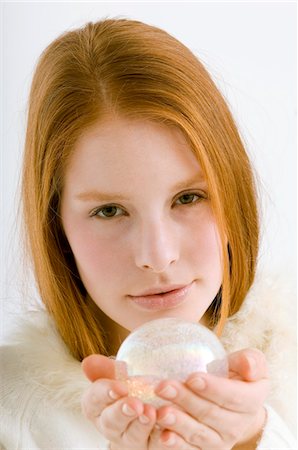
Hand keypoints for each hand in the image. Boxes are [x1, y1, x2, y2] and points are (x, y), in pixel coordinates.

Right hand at [81, 354, 158, 449]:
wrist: (156, 405)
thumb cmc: (132, 389)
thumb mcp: (118, 376)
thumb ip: (105, 369)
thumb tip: (88, 362)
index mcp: (98, 406)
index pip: (93, 400)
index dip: (105, 393)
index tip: (121, 387)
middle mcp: (112, 426)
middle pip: (110, 422)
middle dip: (122, 412)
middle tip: (135, 405)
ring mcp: (131, 439)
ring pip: (132, 437)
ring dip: (141, 426)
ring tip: (151, 412)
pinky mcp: (150, 447)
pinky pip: (155, 445)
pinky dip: (162, 439)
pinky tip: (168, 430)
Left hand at [153, 348, 268, 449]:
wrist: (235, 404)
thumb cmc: (239, 375)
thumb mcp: (251, 362)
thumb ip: (251, 360)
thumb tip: (249, 367)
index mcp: (251, 401)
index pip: (233, 396)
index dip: (213, 388)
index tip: (192, 378)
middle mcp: (238, 426)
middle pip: (210, 413)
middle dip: (185, 399)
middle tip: (163, 387)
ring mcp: (220, 441)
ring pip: (198, 433)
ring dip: (178, 423)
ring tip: (161, 412)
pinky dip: (177, 445)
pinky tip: (163, 436)